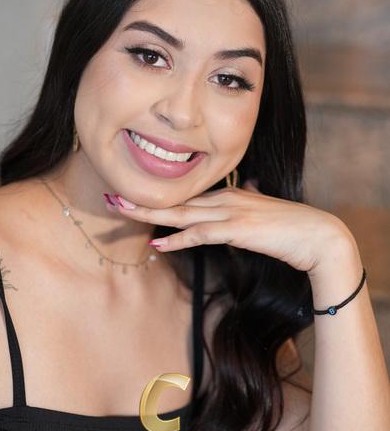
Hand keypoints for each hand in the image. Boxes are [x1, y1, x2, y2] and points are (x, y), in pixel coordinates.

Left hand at [106, 181, 354, 274]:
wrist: (317, 236)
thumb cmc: (290, 228)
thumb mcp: (263, 210)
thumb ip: (249, 200)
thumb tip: (248, 187)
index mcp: (227, 196)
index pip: (185, 196)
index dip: (159, 197)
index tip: (134, 196)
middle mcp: (224, 200)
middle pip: (176, 199)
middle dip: (142, 198)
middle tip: (112, 196)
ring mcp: (230, 212)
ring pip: (181, 212)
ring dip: (150, 212)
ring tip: (120, 209)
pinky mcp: (238, 229)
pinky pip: (201, 233)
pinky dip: (178, 239)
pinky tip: (158, 244)